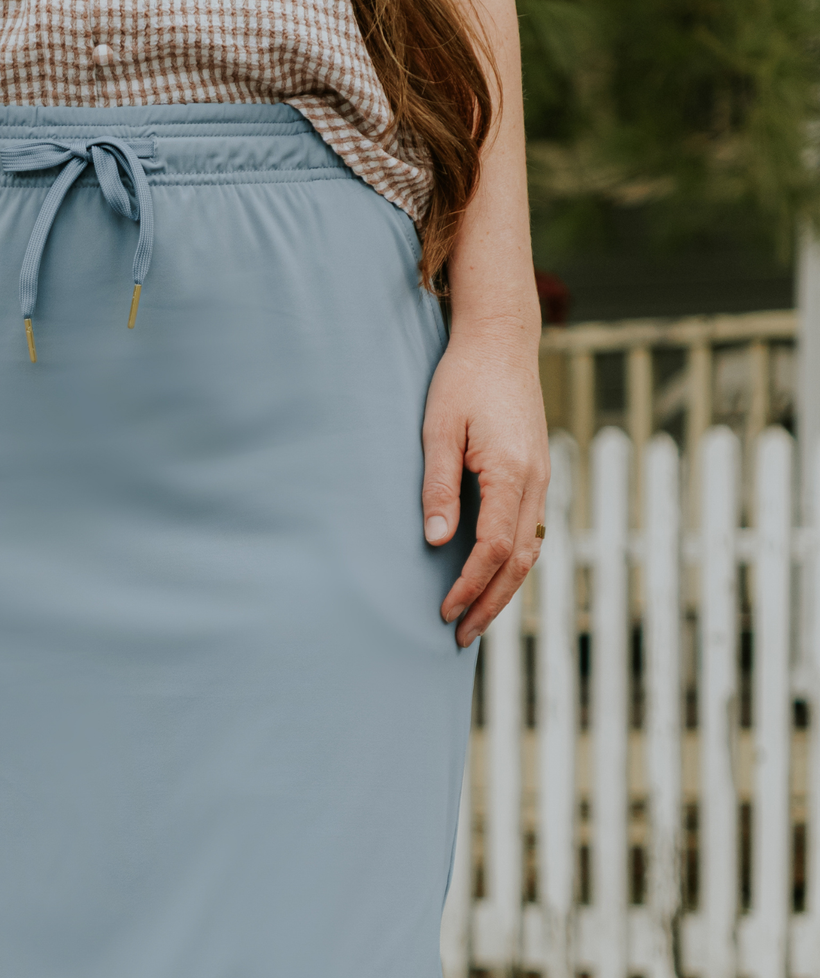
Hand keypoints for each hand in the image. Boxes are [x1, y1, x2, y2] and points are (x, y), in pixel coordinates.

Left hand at [421, 328, 548, 648]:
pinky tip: (490, 581)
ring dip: (503, 590)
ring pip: (531, 552)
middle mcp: (536, 481)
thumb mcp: (438, 430)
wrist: (500, 342)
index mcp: (512, 472)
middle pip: (520, 562)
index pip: (494, 548)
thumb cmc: (462, 381)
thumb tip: (437, 541)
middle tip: (460, 636)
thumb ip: (437, 486)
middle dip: (490, 603)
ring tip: (474, 620)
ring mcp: (541, 480)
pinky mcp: (535, 476)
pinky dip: (512, 565)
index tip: (445, 611)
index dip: (470, 585)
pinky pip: (530, 533)